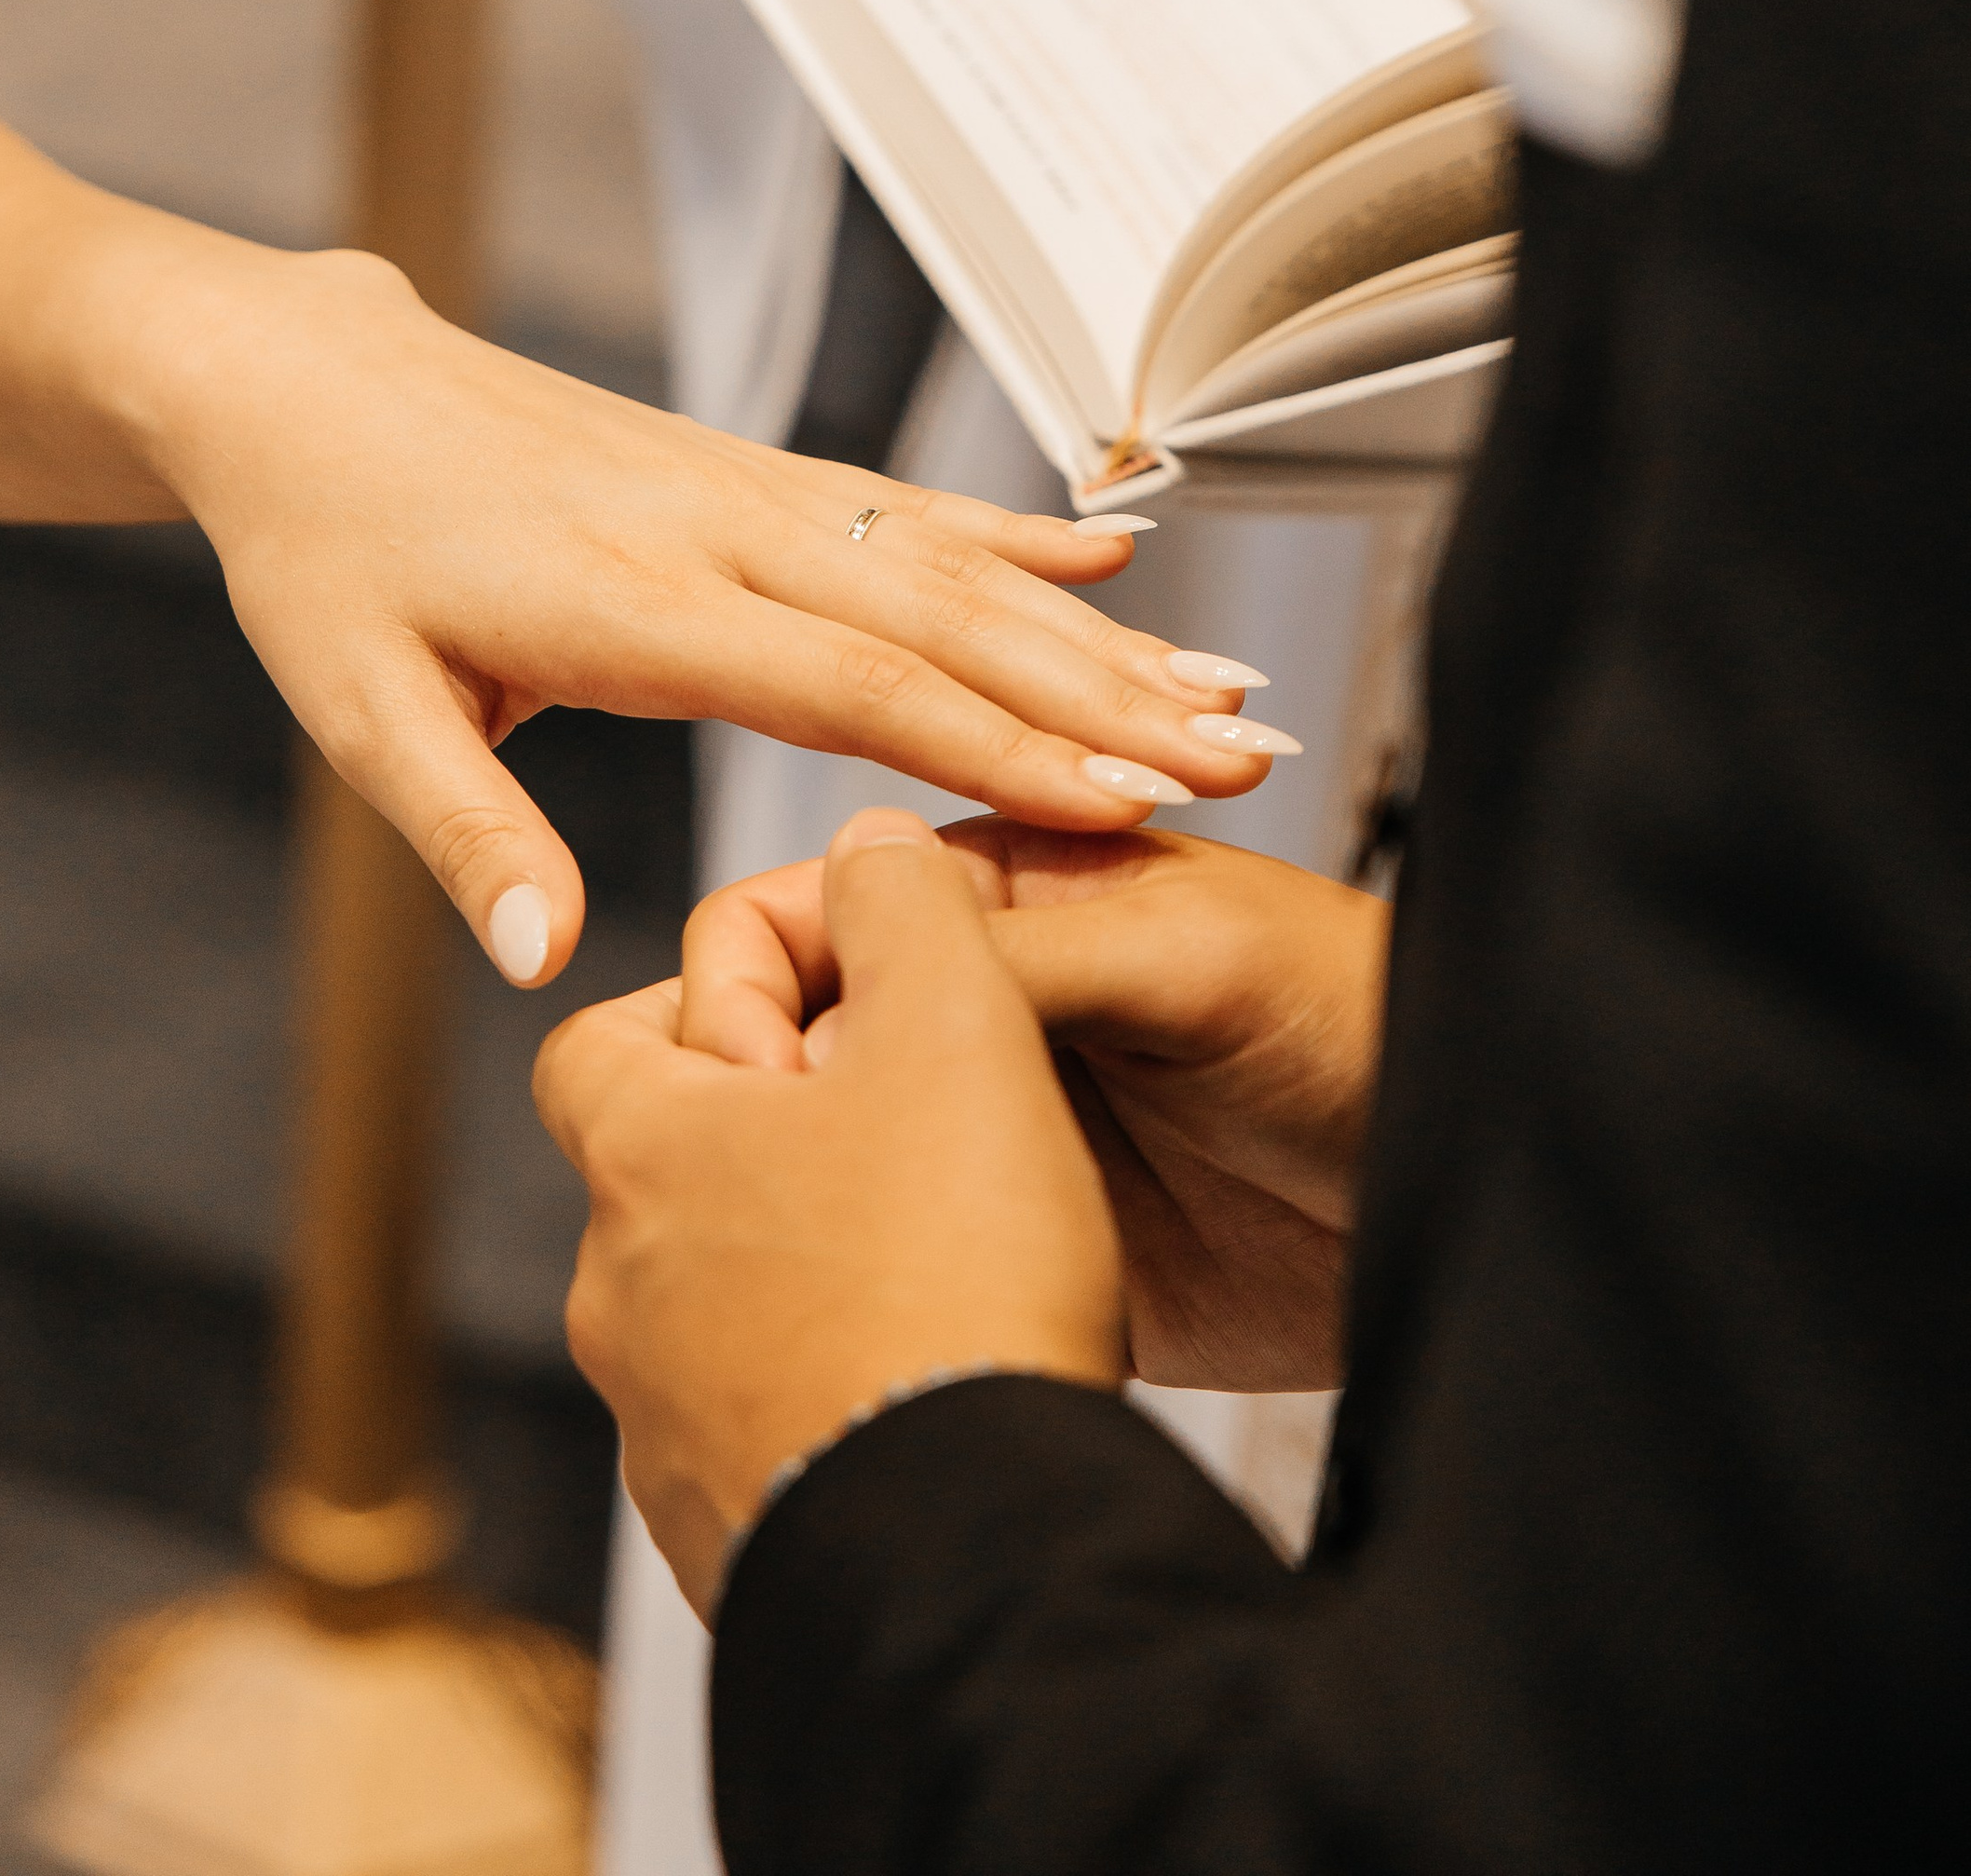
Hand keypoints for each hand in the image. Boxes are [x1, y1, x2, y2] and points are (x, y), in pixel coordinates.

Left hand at [152, 259, 1283, 982]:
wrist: (307, 384)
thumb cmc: (325, 553)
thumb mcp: (358, 707)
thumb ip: (467, 832)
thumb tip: (547, 964)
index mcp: (627, 601)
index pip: (850, 682)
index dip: (997, 746)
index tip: (1123, 805)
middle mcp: (710, 528)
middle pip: (940, 619)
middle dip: (1099, 695)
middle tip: (1238, 762)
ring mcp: (735, 485)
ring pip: (944, 559)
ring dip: (1088, 625)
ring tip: (1221, 687)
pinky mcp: (737, 465)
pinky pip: (897, 500)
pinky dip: (1010, 528)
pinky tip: (1111, 546)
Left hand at [536, 811, 1125, 1618]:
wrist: (972, 1560)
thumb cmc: (953, 1273)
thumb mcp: (953, 1021)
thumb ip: (902, 898)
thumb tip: (863, 845)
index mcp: (644, 1156)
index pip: (598, 1041)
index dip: (700, 1005)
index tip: (816, 1015)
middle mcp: (618, 1295)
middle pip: (668, 1176)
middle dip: (772, 1143)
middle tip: (905, 1134)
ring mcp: (662, 1434)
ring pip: (716, 1306)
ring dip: (803, 1269)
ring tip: (937, 1260)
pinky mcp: (727, 1541)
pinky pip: (761, 1431)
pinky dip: (827, 1392)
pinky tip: (930, 1379)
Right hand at [682, 821, 1387, 1391]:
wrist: (1466, 1183)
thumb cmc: (1357, 1017)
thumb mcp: (1180, 948)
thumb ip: (1011, 955)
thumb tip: (838, 992)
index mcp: (988, 899)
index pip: (803, 909)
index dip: (751, 984)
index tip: (759, 1075)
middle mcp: (965, 1011)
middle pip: (782, 1041)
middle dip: (742, 1101)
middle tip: (765, 1179)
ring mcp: (980, 1136)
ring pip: (814, 1158)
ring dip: (784, 1200)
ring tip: (796, 1257)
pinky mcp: (1013, 1252)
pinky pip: (888, 1263)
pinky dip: (844, 1286)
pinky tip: (857, 1309)